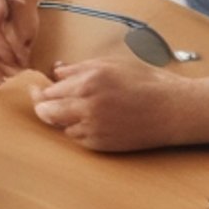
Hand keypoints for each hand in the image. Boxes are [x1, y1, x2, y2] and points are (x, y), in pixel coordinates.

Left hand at [29, 60, 208, 149]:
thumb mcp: (113, 64)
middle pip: (45, 111)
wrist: (173, 110)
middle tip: (42, 101)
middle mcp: (87, 105)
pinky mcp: (100, 144)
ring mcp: (92, 127)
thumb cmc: (147, 82)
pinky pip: (76, 138)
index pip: (49, 90)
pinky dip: (76, 129)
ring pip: (59, 126)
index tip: (36, 88)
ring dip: (60, 118)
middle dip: (41, 106)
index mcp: (88, 81)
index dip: (39, 90)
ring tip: (74, 108)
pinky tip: (89, 120)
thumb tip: (56, 71)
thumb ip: (79, 68)